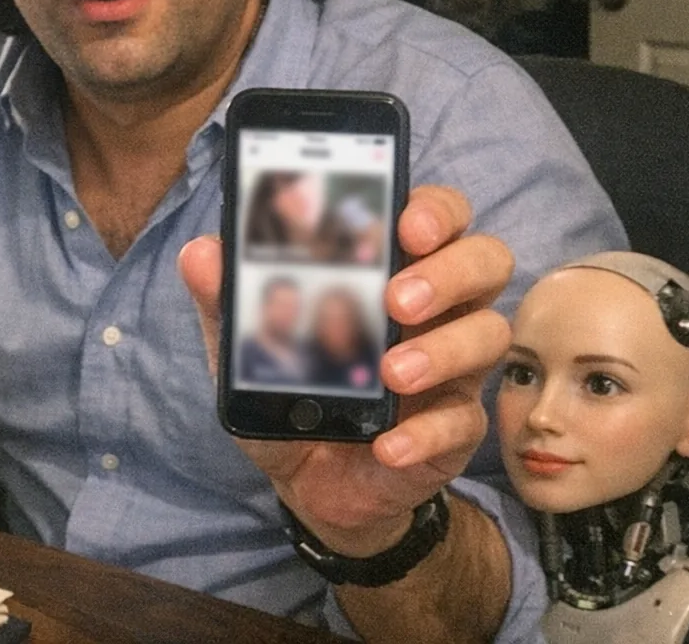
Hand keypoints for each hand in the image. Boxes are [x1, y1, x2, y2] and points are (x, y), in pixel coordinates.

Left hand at [180, 185, 511, 556]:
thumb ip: (228, 298)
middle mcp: (437, 305)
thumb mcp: (247, 343)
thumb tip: (200, 253)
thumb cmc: (290, 384)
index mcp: (391, 265)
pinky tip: (388, 444)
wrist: (306, 480)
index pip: (436, 214)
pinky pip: (462, 422)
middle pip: (485, 260)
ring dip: (442, 349)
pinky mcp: (455, 427)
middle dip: (448, 270)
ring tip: (390, 372)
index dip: (433, 209)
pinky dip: (425, 432)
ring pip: (489, 333)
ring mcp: (454, 366)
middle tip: (395, 299)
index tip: (405, 224)